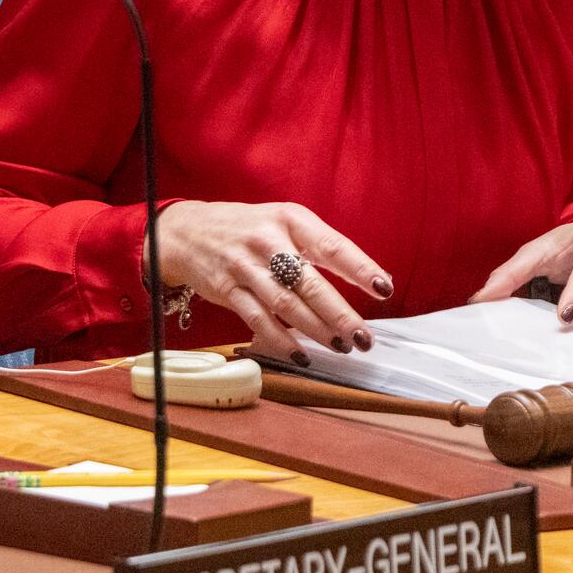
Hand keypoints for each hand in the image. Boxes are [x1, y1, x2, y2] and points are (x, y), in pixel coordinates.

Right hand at [153, 201, 391, 360]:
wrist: (188, 230)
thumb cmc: (251, 228)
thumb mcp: (286, 223)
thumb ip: (321, 247)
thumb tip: (370, 278)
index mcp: (291, 219)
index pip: (333, 246)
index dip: (360, 268)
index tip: (384, 289)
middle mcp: (268, 241)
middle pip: (309, 283)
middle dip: (340, 313)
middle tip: (364, 336)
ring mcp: (245, 266)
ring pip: (286, 304)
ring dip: (316, 330)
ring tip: (341, 346)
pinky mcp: (226, 289)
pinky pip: (257, 319)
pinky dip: (280, 340)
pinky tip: (301, 354)